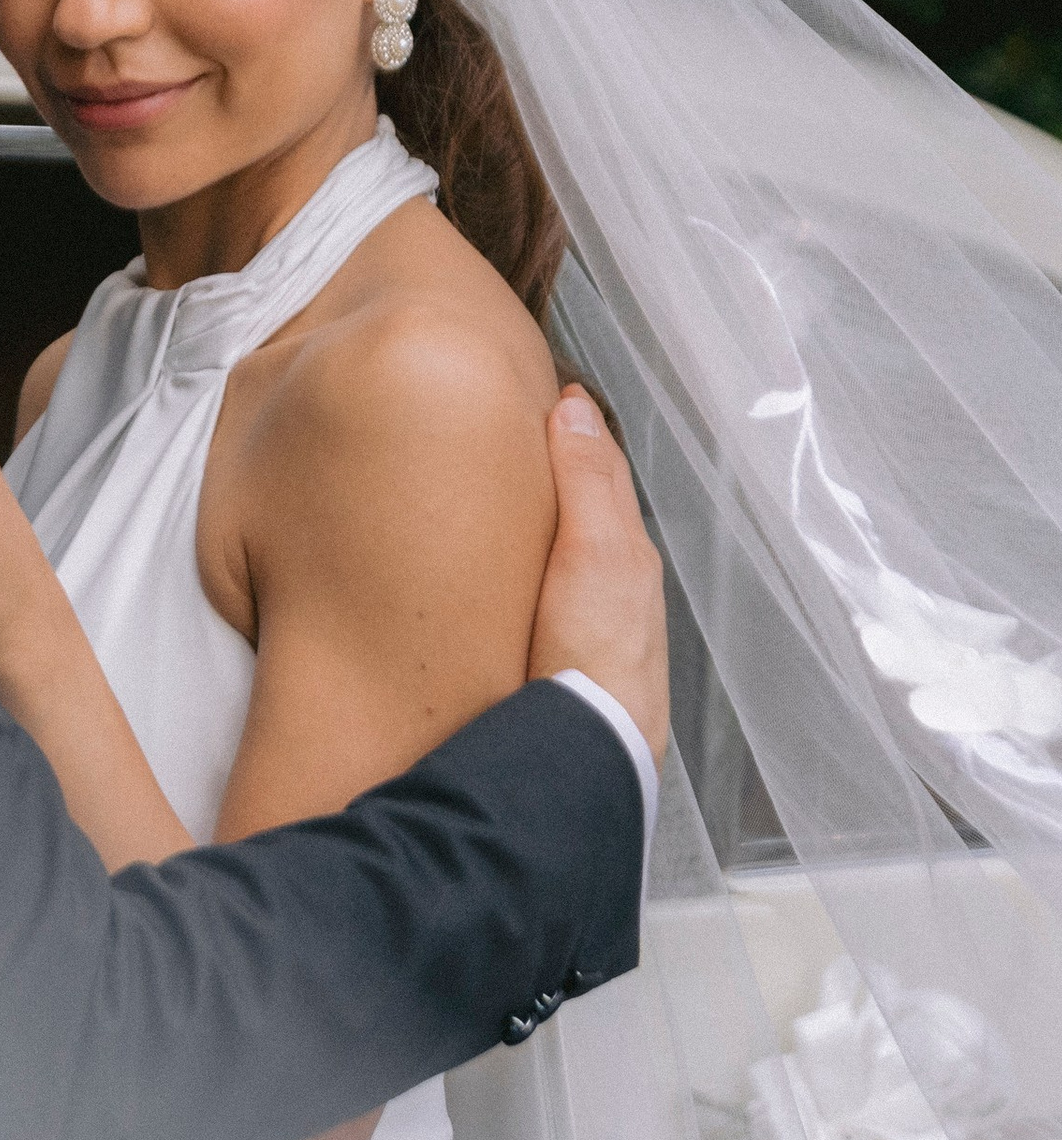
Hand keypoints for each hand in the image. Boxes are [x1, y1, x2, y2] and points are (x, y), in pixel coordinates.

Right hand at [528, 386, 669, 766]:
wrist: (591, 748)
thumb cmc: (595, 655)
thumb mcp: (594, 553)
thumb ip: (585, 482)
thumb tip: (574, 408)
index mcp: (626, 549)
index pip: (603, 468)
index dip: (577, 427)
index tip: (548, 392)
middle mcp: (619, 579)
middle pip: (593, 505)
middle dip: (566, 464)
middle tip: (525, 426)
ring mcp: (594, 617)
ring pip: (576, 545)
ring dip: (554, 511)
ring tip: (513, 486)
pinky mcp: (566, 649)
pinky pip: (557, 583)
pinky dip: (541, 555)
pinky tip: (516, 565)